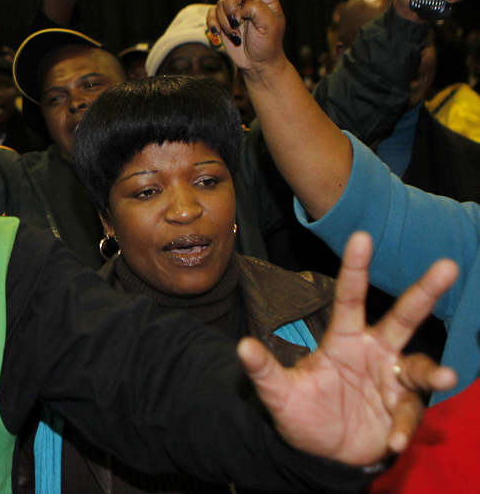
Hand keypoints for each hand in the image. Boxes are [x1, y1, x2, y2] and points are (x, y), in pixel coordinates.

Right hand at [209, 0, 285, 76]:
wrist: (257, 63)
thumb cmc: (269, 44)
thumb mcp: (270, 26)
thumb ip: (256, 9)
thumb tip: (238, 6)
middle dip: (232, 5)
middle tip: (237, 22)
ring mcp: (235, 8)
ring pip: (221, 4)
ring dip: (226, 22)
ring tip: (235, 34)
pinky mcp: (223, 19)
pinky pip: (211, 14)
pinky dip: (214, 25)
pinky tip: (221, 35)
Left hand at [241, 232, 457, 465]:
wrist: (321, 453)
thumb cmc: (302, 413)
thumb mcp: (278, 393)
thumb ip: (263, 371)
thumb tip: (242, 347)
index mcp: (344, 340)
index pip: (350, 298)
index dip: (355, 268)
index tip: (361, 236)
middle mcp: (374, 353)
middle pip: (403, 317)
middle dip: (425, 292)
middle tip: (447, 266)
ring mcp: (392, 381)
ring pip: (419, 366)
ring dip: (432, 372)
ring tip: (445, 377)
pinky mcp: (402, 410)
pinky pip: (408, 414)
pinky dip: (402, 428)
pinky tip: (393, 441)